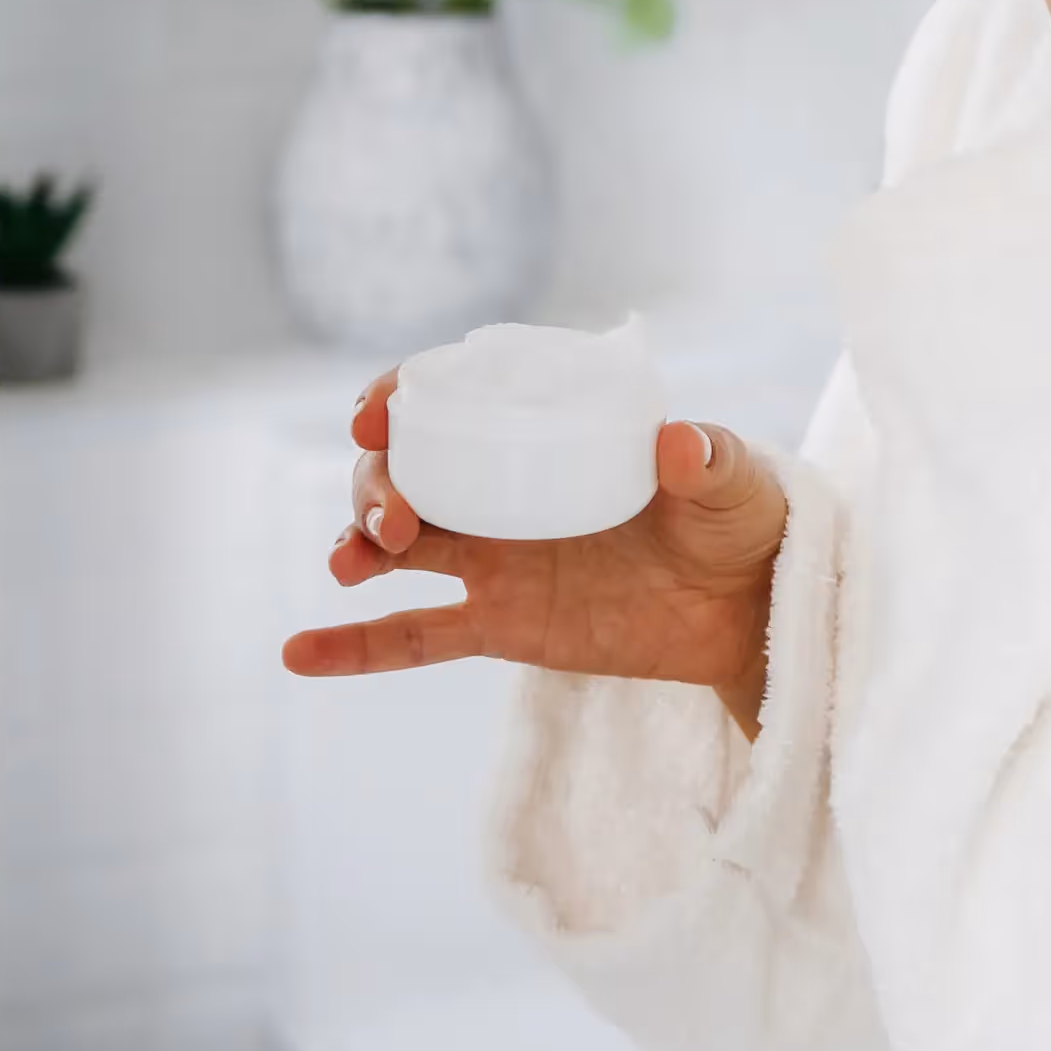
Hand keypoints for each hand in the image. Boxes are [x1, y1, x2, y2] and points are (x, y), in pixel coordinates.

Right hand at [282, 367, 789, 739]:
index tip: (373, 412)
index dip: (399, 398)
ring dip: (357, 545)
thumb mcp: (733, 479)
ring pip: (399, 546)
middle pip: (409, 473)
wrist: (753, 610)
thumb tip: (676, 443)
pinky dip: (353, 645)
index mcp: (547, 430)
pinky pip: (414, 635)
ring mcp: (498, 558)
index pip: (455, 398)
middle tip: (392, 520)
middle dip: (375, 485)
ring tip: (352, 563)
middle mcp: (508, 488)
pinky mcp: (502, 624)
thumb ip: (708, 459)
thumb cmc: (741, 521)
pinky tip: (297, 652)